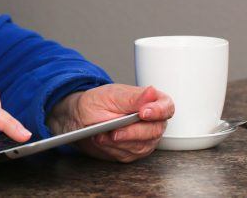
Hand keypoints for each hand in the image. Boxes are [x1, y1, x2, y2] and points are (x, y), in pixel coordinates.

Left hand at [46, 84, 173, 162]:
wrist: (81, 117)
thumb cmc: (97, 102)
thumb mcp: (112, 95)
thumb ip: (133, 97)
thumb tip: (152, 92)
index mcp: (150, 102)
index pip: (166, 107)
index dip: (158, 111)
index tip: (143, 113)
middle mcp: (151, 122)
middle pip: (155, 131)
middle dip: (132, 132)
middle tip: (114, 131)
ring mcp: (144, 138)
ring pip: (141, 146)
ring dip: (119, 141)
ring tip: (101, 135)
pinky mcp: (133, 151)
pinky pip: (128, 154)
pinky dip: (113, 148)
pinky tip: (102, 140)